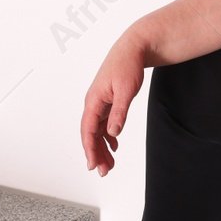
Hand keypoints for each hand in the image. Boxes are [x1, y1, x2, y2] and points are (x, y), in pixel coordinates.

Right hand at [79, 30, 147, 176]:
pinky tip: (114, 145)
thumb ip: (119, 113)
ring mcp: (100, 102)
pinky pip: (104, 123)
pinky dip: (108, 136)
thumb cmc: (128, 65)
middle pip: (90, 133)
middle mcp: (94, 103)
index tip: (92, 165)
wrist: (133, 48)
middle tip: (103, 171)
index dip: (89, 149)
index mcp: (94, 100)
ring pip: (97, 130)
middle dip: (95, 153)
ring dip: (102, 147)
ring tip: (109, 164)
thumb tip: (113, 133)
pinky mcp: (108, 101)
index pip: (87, 130)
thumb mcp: (126, 90)